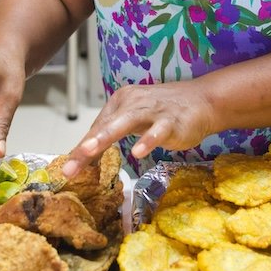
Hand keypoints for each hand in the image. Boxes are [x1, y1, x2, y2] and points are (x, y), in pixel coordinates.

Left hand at [61, 82, 216, 177]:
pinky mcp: (171, 121)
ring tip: (90, 151)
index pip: (97, 128)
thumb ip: (113, 134)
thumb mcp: (135, 120)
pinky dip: (147, 141)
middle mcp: (132, 103)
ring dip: (106, 137)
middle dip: (86, 146)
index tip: (67, 170)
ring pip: (126, 123)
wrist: (203, 100)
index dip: (81, 149)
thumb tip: (85, 155)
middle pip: (105, 126)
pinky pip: (157, 132)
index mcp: (121, 101)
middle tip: (69, 166)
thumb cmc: (164, 112)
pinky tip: (137, 153)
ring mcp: (152, 111)